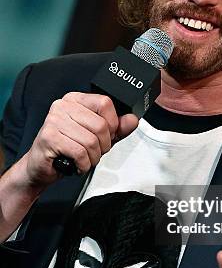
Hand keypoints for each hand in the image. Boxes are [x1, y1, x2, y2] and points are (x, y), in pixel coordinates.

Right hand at [21, 92, 137, 187]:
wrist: (42, 167)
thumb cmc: (68, 149)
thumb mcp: (98, 137)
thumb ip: (117, 128)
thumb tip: (132, 119)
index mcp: (76, 100)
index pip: (105, 103)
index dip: (113, 124)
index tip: (107, 135)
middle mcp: (63, 106)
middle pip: (100, 125)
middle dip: (104, 145)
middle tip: (94, 151)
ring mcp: (54, 120)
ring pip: (91, 141)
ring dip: (93, 157)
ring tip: (84, 158)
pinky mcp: (49, 137)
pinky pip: (80, 152)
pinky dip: (83, 164)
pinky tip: (77, 163)